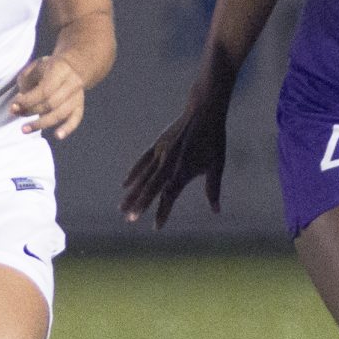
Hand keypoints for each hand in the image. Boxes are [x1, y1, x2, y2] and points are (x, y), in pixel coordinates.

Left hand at [9, 55, 87, 139]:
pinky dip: (67, 129)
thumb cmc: (48, 68)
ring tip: (25, 129)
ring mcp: (77, 97)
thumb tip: (17, 105)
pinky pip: (75, 120)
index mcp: (60, 70)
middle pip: (51, 103)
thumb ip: (25, 84)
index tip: (14, 105)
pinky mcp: (79, 106)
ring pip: (60, 114)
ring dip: (41, 123)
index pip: (44, 90)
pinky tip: (57, 136)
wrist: (73, 67)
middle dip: (31, 111)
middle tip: (16, 114)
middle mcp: (72, 84)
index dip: (28, 100)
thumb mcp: (35, 68)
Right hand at [120, 94, 227, 227]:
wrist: (204, 111)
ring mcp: (161, 153)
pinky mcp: (158, 144)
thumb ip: (213, 189)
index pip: (170, 196)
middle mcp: (169, 163)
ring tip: (122, 208)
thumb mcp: (216, 165)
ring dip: (132, 194)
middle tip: (129, 220)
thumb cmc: (213, 140)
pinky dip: (133, 173)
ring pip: (143, 177)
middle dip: (140, 205)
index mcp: (184, 170)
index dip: (163, 212)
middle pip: (151, 188)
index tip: (157, 227)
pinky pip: (142, 162)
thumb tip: (216, 211)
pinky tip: (125, 185)